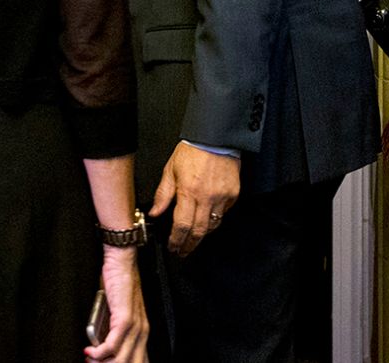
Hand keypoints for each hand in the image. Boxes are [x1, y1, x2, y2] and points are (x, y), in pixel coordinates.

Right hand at [84, 246, 148, 361]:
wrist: (121, 261)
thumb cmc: (118, 284)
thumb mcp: (117, 312)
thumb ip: (113, 330)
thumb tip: (100, 349)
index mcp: (142, 331)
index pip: (139, 360)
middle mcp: (141, 331)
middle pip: (132, 362)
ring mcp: (135, 326)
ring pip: (121, 359)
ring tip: (89, 360)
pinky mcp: (125, 319)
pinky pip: (112, 346)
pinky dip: (98, 353)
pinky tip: (89, 352)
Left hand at [149, 141, 239, 256]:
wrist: (215, 138)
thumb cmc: (193, 151)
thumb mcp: (170, 170)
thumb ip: (163, 194)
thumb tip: (155, 212)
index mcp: (188, 191)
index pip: (182, 226)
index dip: (177, 241)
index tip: (173, 247)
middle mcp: (206, 197)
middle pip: (198, 232)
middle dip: (189, 245)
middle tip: (183, 251)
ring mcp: (222, 197)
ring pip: (212, 226)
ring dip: (201, 235)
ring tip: (193, 238)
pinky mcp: (233, 194)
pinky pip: (223, 214)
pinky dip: (214, 219)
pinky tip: (207, 219)